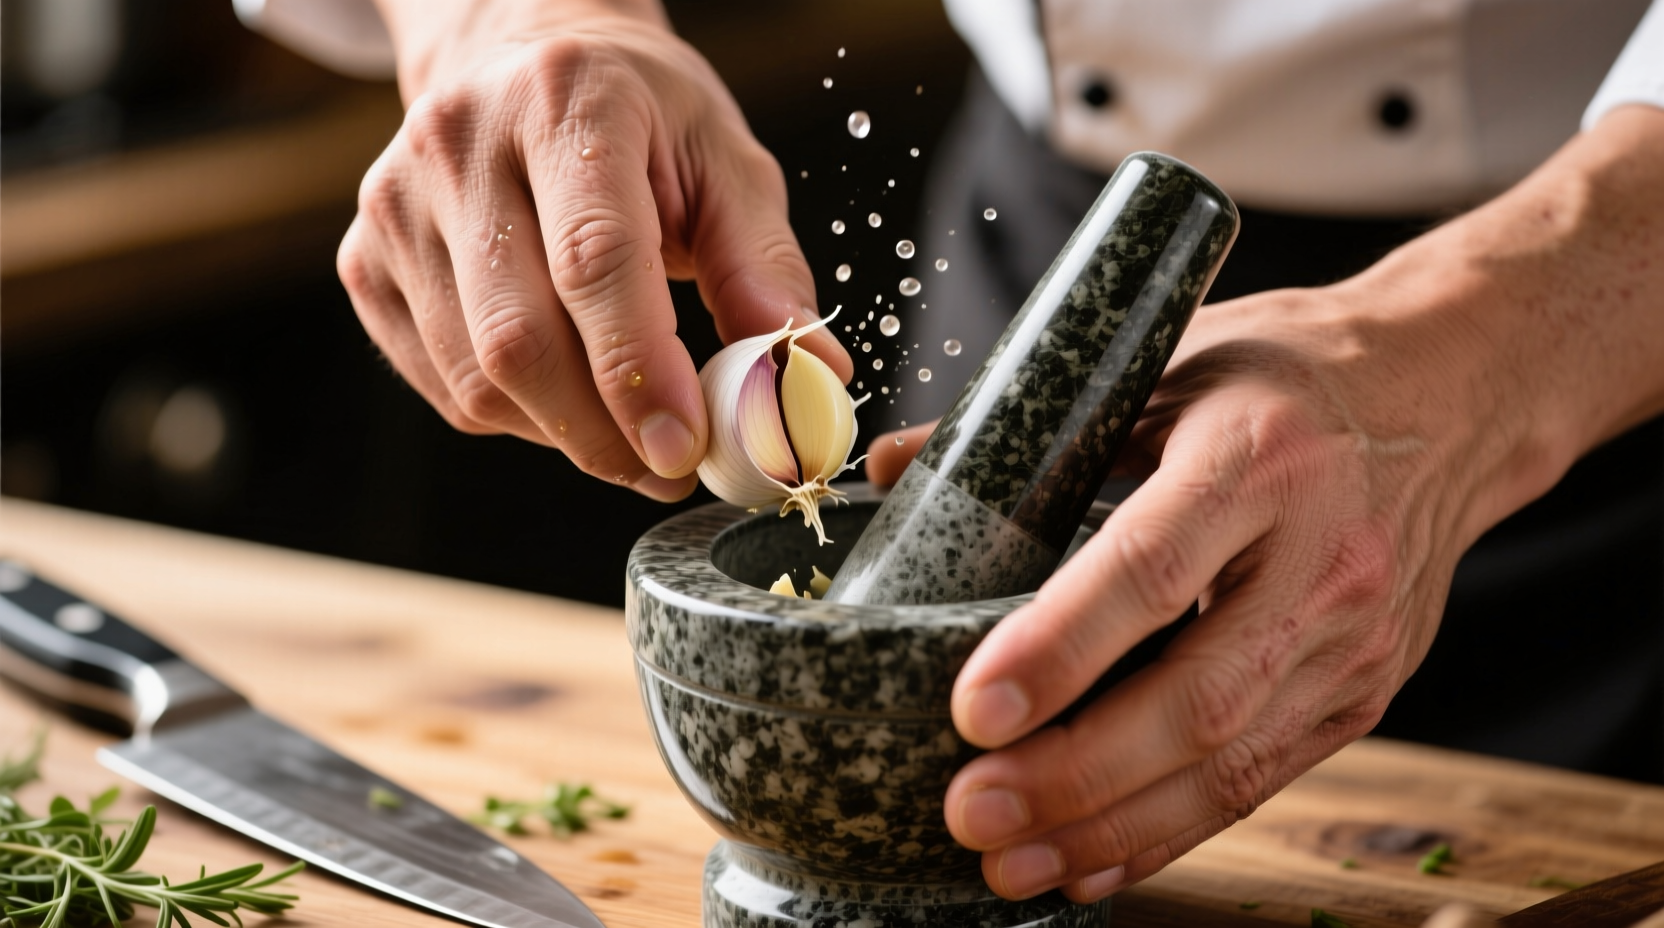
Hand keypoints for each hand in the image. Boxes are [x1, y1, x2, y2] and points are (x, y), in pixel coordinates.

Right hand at [339, 0, 849, 499]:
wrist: (517, 60)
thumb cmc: (637, 118)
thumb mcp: (723, 162)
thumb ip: (765, 268)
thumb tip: (811, 374)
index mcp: (565, 103)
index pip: (594, 259)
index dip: (638, 369)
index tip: (685, 446)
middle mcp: (461, 145)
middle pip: (521, 337)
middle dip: (605, 431)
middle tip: (671, 463)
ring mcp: (396, 206)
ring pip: (478, 380)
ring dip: (566, 433)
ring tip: (627, 419)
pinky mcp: (364, 262)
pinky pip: (445, 387)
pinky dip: (517, 418)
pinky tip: (563, 388)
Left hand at [865, 105, 1663, 901]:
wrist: (1451, 397)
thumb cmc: (1289, 375)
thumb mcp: (1166, 366)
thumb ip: (1033, 429)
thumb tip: (892, 464)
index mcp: (1258, 457)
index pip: (1149, 568)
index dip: (1060, 649)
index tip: (973, 710)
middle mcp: (1320, 557)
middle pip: (1196, 696)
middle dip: (1075, 774)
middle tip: (971, 812)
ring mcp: (1356, 639)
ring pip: (1230, 763)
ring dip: (1111, 827)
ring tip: (1010, 863)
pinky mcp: (1367, 692)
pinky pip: (1262, 781)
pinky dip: (1170, 832)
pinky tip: (1092, 861)